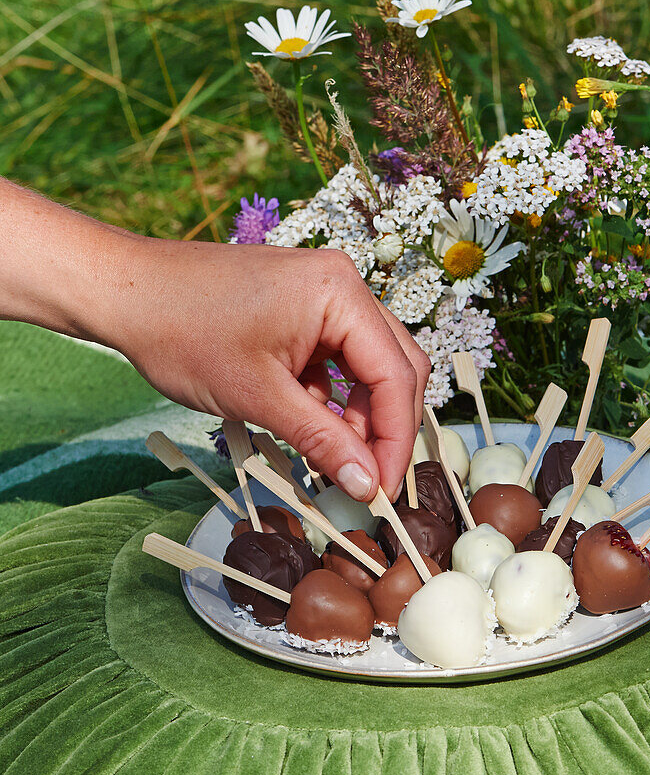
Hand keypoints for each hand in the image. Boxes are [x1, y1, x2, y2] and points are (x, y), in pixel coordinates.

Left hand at [112, 239, 429, 500]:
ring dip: (359, 414)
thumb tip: (367, 484)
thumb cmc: (182, 333)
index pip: (395, 375)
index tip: (383, 489)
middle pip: (395, 366)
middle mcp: (343, 284)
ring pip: (369, 364)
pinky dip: (333, 395)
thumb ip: (323, 440)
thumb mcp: (258, 397)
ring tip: (335, 457)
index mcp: (340, 293)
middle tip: (369, 481)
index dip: (396, 439)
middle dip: (385, 427)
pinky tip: (308, 422)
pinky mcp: (304, 306)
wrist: (128, 293)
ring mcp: (324, 291)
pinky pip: (339, 356)